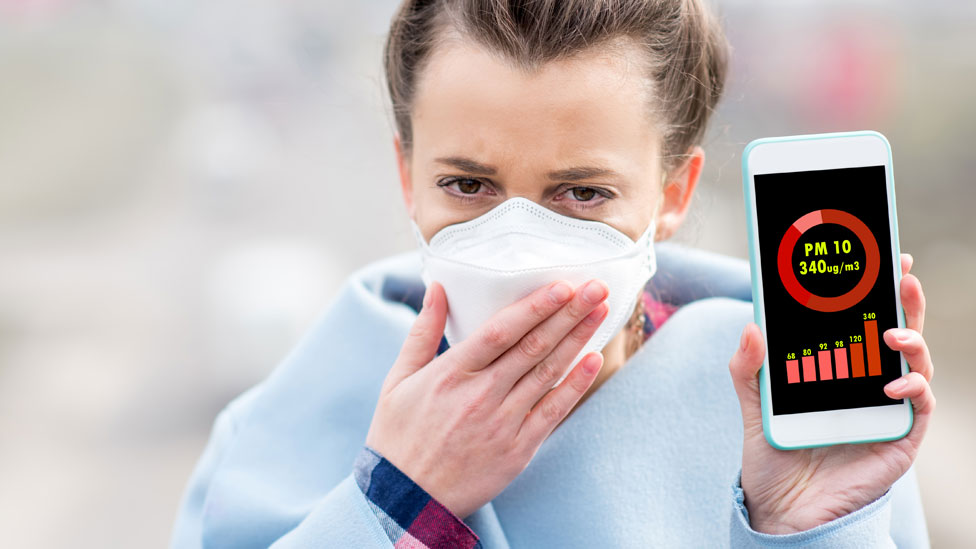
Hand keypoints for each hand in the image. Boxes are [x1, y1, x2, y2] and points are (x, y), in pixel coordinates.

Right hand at [365, 278, 609, 517]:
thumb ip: (421, 332)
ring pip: (547, 373)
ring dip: (577, 340)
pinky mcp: (518, 450)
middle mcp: (480, 395)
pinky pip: (553, 411)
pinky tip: (593, 360)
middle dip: (568, 314)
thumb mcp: (398, 380)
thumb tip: (436, 287)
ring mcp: (502, 423)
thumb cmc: (399, 436)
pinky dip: (575, 385)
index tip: (562, 284)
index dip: (534, 307)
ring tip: (600, 311)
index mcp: (450, 374)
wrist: (406, 500)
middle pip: (532, 346)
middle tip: (596, 288)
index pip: (500, 331)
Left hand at [728, 253, 934, 533]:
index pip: (859, 321)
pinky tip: (892, 386)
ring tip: (892, 335)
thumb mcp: (753, 405)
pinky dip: (912, 391)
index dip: (870, 289)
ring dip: (911, 341)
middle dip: (903, 299)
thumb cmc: (774, 455)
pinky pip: (919, 407)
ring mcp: (887, 408)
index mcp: (838, 368)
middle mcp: (868, 383)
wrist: (783, 509)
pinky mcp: (900, 437)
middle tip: (901, 272)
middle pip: (896, 331)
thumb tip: (752, 325)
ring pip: (916, 364)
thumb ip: (748, 367)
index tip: (874, 256)